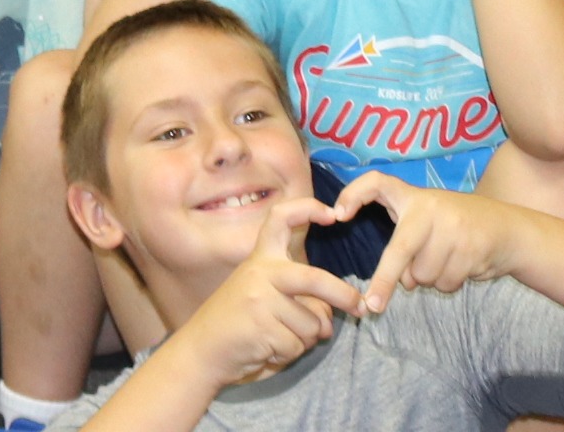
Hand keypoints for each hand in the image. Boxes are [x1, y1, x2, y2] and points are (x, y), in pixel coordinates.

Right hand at [164, 201, 367, 384]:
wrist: (201, 350)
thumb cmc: (239, 323)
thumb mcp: (265, 298)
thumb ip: (298, 299)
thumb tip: (328, 320)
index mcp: (261, 259)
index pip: (280, 219)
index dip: (307, 209)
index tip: (332, 213)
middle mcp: (260, 272)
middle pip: (315, 279)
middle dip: (344, 296)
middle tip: (361, 308)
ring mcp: (259, 299)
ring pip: (311, 323)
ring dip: (305, 339)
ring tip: (277, 338)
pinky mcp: (261, 327)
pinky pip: (297, 345)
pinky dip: (289, 354)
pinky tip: (267, 350)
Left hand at [331, 173, 518, 314]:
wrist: (508, 229)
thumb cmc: (455, 227)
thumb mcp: (428, 222)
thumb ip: (407, 244)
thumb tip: (402, 282)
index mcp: (413, 197)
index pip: (377, 181)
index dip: (354, 193)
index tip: (337, 215)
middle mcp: (430, 207)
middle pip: (398, 252)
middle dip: (384, 281)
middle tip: (372, 305)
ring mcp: (453, 227)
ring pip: (423, 274)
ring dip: (430, 279)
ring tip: (447, 259)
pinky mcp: (472, 248)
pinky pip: (445, 282)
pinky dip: (448, 284)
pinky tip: (461, 266)